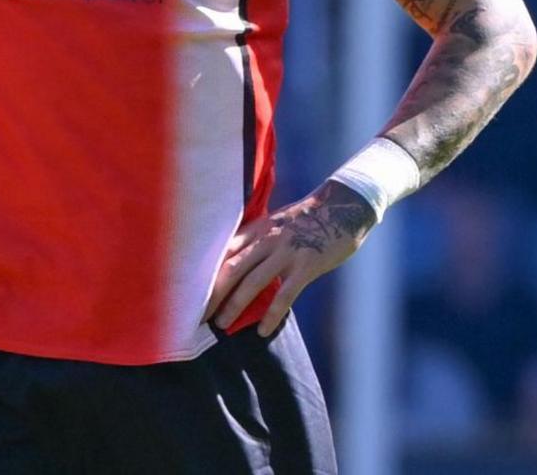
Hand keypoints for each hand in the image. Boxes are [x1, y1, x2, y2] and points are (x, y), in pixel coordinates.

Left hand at [204, 180, 375, 335]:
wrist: (345, 205)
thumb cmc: (310, 217)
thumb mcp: (278, 221)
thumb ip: (258, 239)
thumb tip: (238, 262)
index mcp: (259, 228)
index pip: (224, 251)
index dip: (205, 273)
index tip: (191, 291)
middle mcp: (268, 239)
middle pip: (231, 269)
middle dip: (212, 294)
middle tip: (198, 315)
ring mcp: (287, 252)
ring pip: (253, 282)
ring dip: (234, 306)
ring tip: (222, 325)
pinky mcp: (307, 265)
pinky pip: (284, 295)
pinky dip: (271, 315)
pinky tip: (262, 330)